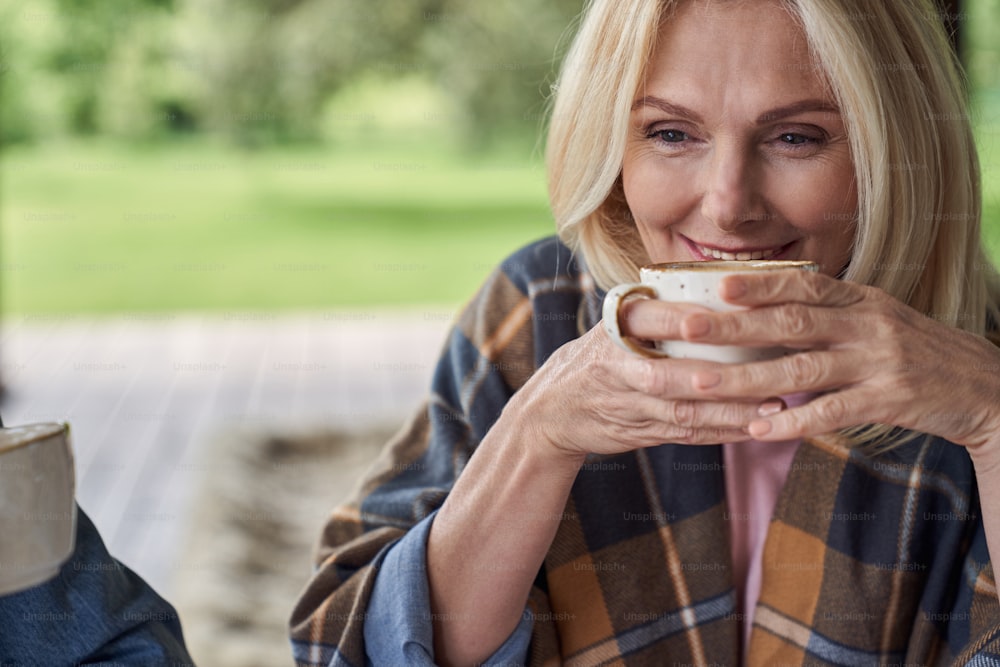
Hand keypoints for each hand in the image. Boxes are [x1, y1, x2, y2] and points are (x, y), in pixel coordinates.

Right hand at [516, 298, 767, 463]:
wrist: (551, 409)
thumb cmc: (601, 355)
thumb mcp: (614, 324)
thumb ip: (657, 310)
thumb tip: (731, 286)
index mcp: (613, 327)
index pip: (644, 318)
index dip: (676, 319)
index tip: (715, 316)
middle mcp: (615, 365)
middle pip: (661, 374)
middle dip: (707, 376)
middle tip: (756, 370)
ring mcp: (625, 403)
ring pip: (679, 411)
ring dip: (727, 411)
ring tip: (772, 403)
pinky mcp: (637, 431)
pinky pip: (684, 434)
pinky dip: (720, 433)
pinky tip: (754, 427)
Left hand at [678, 270, 999, 451]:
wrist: (985, 386)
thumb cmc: (915, 351)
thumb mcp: (876, 318)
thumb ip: (828, 313)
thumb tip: (764, 305)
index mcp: (861, 300)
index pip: (804, 286)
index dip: (760, 284)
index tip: (716, 284)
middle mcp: (868, 324)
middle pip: (792, 322)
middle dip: (735, 326)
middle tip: (688, 328)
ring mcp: (880, 362)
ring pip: (803, 370)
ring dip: (748, 378)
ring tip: (703, 383)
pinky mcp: (891, 401)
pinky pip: (832, 412)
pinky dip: (791, 421)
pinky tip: (756, 429)